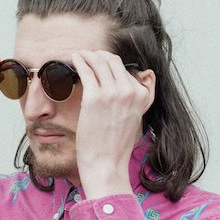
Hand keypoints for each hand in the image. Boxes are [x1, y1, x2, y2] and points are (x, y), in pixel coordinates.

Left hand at [70, 50, 154, 198]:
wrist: (107, 164)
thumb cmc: (117, 145)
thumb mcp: (137, 118)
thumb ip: (141, 97)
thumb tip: (145, 75)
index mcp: (142, 95)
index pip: (125, 69)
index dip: (110, 64)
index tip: (100, 63)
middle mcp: (130, 91)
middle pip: (113, 60)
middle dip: (99, 55)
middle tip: (88, 56)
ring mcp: (112, 93)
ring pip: (99, 61)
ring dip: (87, 55)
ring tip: (79, 55)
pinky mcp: (94, 98)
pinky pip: (86, 70)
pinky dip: (79, 61)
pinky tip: (74, 58)